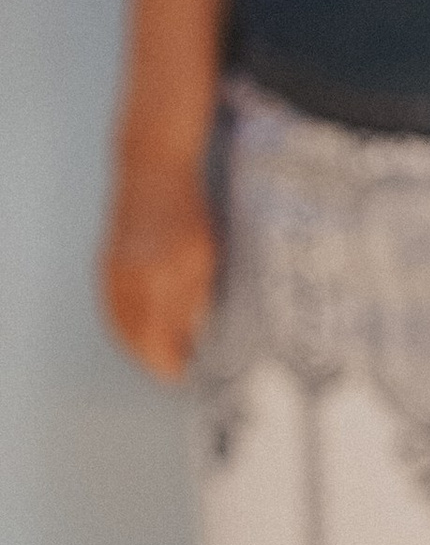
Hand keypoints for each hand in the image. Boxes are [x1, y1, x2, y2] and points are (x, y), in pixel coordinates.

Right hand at [101, 159, 217, 381]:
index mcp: (171, 275)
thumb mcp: (209, 255)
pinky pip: (112, 311)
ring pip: (124, 328)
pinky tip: (138, 335)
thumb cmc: (189, 211)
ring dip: (140, 347)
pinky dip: (124, 328)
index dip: (175, 361)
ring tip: (161, 356)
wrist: (154, 173)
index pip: (168, 336)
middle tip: (178, 368)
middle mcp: (140, 278)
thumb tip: (199, 334)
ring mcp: (118, 273)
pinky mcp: (106, 268)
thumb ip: (200, 296)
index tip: (188, 372)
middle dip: (160, 358)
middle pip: (144, 338)